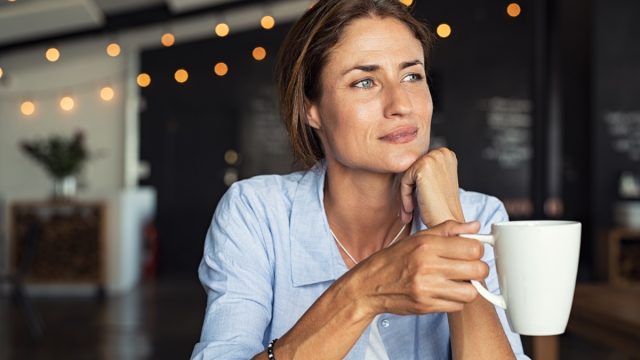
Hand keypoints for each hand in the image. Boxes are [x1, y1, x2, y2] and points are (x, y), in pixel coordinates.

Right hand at [354, 220, 487, 315]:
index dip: (477, 250)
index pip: (473, 248)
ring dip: (468, 287)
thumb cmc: (395, 259)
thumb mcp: (418, 237)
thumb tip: (475, 226)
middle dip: (478, 268)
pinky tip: (445, 291)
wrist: (370, 284)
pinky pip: (457, 306)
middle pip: (477, 269)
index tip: (471, 252)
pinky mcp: (426, 306)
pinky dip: (456, 300)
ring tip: (457, 281)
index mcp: (427, 245)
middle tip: (468, 267)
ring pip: (471, 291)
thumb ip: (448, 230)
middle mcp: (427, 266)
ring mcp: (427, 288)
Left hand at [400, 147, 464, 226]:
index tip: (415, 202)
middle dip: (409, 190)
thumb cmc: (441, 207)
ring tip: (409, 211)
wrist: (448, 221)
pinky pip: (404, 181)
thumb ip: (425, 171)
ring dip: (406, 195)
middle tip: (409, 209)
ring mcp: (433, 158)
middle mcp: (442, 152)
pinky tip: (410, 210)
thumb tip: (404, 164)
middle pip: (412, 170)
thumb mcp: (435, 182)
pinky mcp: (423, 167)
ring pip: (406, 176)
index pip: (418, 166)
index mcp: (446, 154)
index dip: (415, 186)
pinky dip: (404, 197)